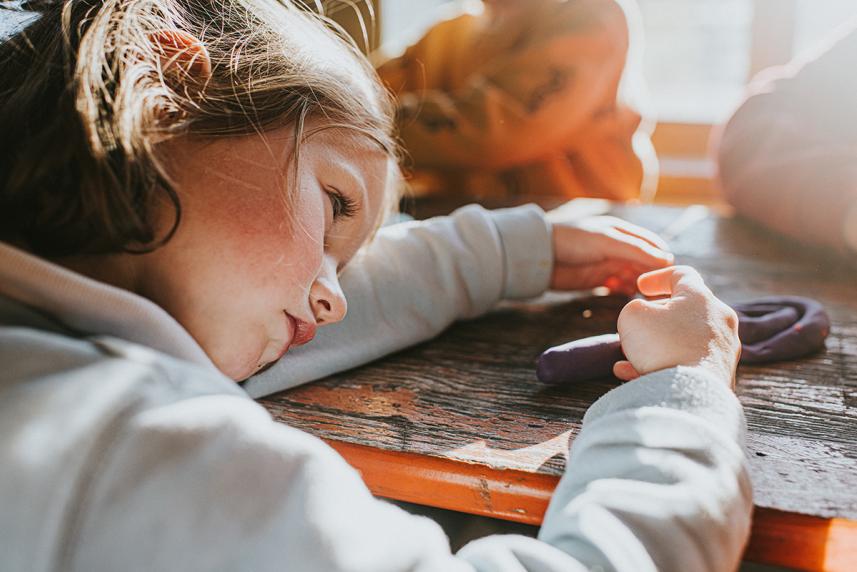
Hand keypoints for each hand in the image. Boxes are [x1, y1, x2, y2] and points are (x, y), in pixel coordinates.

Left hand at [548, 213, 673, 294]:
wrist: (541, 256)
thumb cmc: (573, 240)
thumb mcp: (607, 242)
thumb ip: (636, 251)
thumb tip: (667, 259)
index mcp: (622, 232)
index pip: (651, 244)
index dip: (662, 258)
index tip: (671, 275)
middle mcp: (618, 248)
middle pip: (644, 263)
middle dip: (653, 276)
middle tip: (662, 292)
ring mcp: (608, 264)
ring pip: (633, 276)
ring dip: (641, 285)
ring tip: (649, 298)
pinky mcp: (598, 280)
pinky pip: (619, 286)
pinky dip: (627, 291)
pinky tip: (631, 298)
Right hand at [613, 266, 740, 386]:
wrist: (691, 392)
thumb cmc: (662, 345)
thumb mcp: (633, 315)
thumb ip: (636, 309)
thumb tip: (646, 319)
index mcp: (701, 297)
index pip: (682, 275)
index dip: (658, 277)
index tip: (641, 287)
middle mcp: (719, 320)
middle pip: (686, 310)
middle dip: (658, 317)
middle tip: (639, 324)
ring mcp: (723, 350)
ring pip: (685, 340)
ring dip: (658, 344)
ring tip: (631, 354)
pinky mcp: (721, 376)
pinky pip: (687, 364)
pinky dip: (663, 365)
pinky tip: (634, 374)